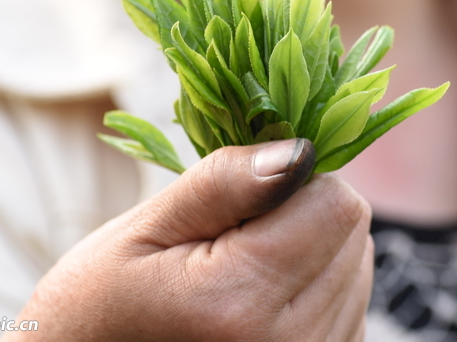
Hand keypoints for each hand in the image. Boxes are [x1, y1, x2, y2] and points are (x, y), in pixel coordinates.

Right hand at [5, 139, 372, 340]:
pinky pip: (351, 301)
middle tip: (230, 239)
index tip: (242, 197)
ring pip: (357, 263)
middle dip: (302, 214)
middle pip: (352, 231)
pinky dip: (315, 287)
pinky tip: (260, 301)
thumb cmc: (99, 305)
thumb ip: (224, 184)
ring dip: (312, 251)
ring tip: (239, 273)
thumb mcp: (143, 231)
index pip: (335, 203)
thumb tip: (300, 151)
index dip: (292, 179)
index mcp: (241, 304)